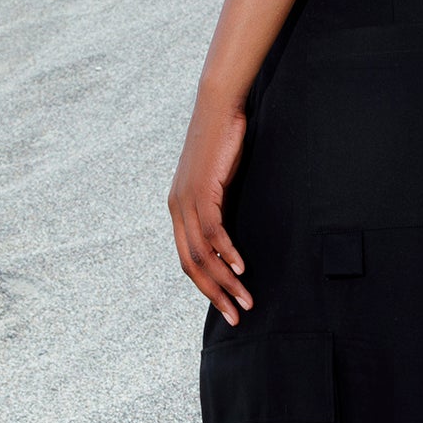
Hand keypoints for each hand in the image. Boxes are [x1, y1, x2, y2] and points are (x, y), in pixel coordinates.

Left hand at [167, 94, 252, 324]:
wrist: (219, 106)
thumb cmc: (223, 140)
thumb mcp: (220, 181)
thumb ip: (221, 206)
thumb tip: (232, 234)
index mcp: (178, 209)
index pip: (188, 259)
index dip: (207, 286)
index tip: (227, 305)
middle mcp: (177, 208)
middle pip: (192, 264)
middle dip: (214, 294)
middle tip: (236, 316)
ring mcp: (186, 200)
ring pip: (203, 253)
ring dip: (226, 280)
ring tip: (246, 298)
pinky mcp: (202, 190)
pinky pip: (214, 231)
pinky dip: (228, 252)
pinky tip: (242, 267)